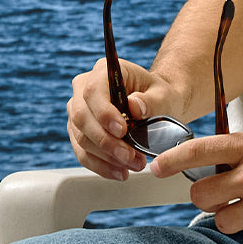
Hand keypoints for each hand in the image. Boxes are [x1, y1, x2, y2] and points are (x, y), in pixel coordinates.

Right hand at [67, 58, 185, 180]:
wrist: (157, 106)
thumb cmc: (160, 96)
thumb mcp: (165, 95)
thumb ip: (152, 100)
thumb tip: (134, 105)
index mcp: (103, 71)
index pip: (93, 91)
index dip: (104, 113)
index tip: (122, 131)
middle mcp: (84, 88)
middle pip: (82, 117)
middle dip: (106, 142)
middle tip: (130, 157)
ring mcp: (78, 111)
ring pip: (81, 138)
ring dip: (107, 157)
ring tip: (133, 165)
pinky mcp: (79, 132)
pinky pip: (83, 153)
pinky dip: (101, 165)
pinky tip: (120, 172)